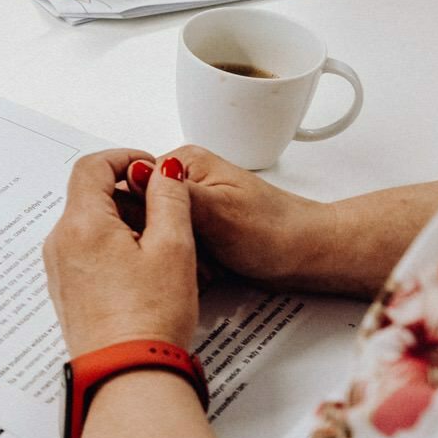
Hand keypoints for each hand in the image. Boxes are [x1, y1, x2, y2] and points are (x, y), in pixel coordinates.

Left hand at [42, 150, 198, 358]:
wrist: (128, 372)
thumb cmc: (149, 317)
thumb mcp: (173, 247)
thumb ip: (169, 198)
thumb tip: (163, 172)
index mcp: (81, 224)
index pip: (92, 166)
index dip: (125, 158)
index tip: (151, 169)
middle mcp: (61, 242)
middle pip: (89, 194)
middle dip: (128, 192)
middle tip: (164, 208)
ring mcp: (60, 268)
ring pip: (88, 223)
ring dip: (123, 220)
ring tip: (160, 244)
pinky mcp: (67, 289)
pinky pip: (85, 250)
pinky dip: (112, 245)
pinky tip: (143, 268)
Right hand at [124, 145, 331, 288]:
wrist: (309, 255)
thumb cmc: (276, 231)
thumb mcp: (219, 211)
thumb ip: (173, 193)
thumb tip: (134, 172)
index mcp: (182, 164)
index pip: (127, 187)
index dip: (135, 220)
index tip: (154, 240)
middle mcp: (182, 183)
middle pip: (138, 216)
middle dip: (157, 243)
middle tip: (192, 254)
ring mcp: (189, 209)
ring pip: (153, 239)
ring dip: (171, 258)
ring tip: (203, 264)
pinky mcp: (196, 232)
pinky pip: (171, 251)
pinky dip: (182, 266)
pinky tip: (203, 272)